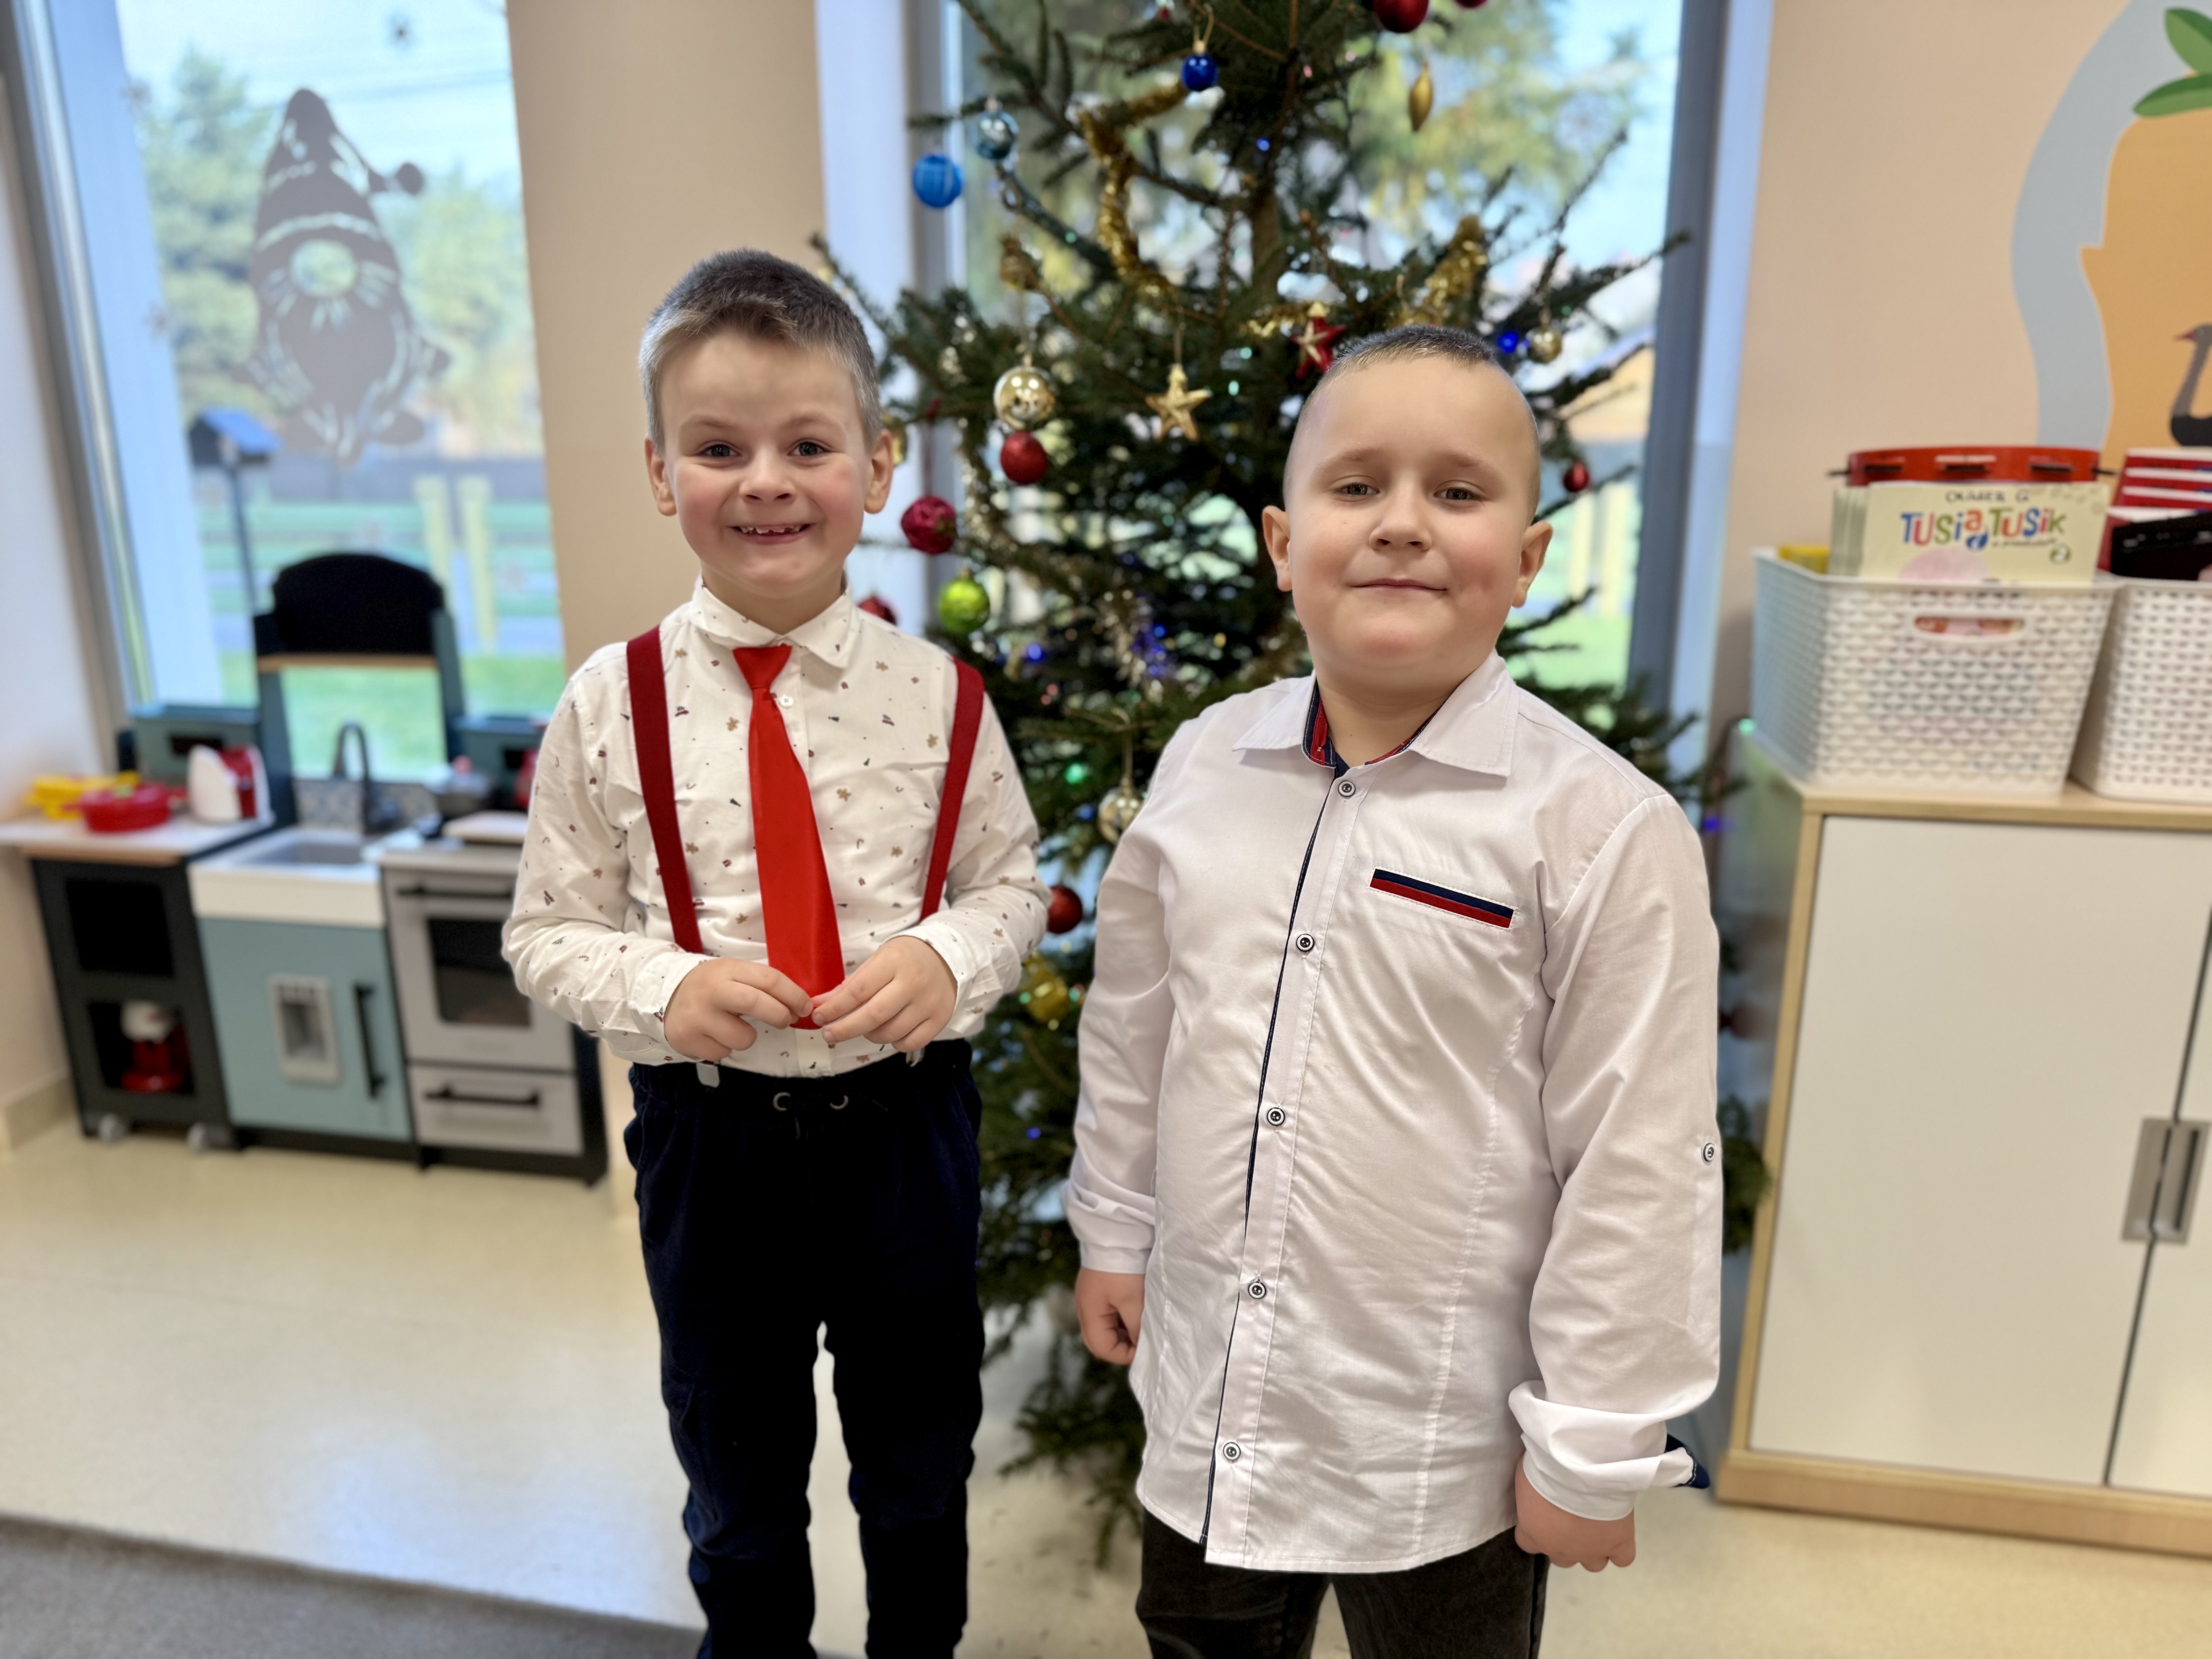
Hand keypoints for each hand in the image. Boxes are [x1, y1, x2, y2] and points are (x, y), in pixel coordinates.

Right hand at [664, 959, 811, 1059]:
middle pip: (755, 1003)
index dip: (793, 994)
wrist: (664, 997)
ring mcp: (697, 1017)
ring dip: (747, 1036)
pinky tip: (714, 1035)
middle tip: (786, 1020)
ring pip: (742, 1037)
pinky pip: (722, 1053)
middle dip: (780, 1015)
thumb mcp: (732, 974)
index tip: (805, 1007)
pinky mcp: (688, 1040)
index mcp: (727, 970)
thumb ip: (761, 985)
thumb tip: (798, 1005)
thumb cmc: (710, 987)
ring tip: (734, 1027)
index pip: (768, 979)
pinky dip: (725, 1047)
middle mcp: (711, 991)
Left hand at [811, 936, 956, 1050]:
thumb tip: (819, 1005)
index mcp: (894, 962)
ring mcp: (929, 1003)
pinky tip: (889, 1031)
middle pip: (873, 1016)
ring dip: (869, 1035)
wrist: (948, 956)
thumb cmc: (906, 958)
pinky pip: (910, 1043)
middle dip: (845, 1029)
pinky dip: (894, 1042)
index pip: (858, 991)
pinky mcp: (940, 1019)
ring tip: (864, 1027)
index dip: (834, 1008)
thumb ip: (849, 985)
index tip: (818, 1017)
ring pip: (890, 1033)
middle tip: (828, 1034)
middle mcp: (913, 983)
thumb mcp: (877, 961)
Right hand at [1075, 1268, 1145, 1364]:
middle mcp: (1085, 1308)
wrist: (1115, 1233)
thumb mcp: (1133, 1301)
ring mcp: (1090, 1298)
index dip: (1124, 1354)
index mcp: (1089, 1313)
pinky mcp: (1097, 1289)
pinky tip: (1134, 1311)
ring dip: (1122, 1331)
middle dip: (1121, 1345)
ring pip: (1104, 1327)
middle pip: (1099, 1340)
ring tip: (1140, 1324)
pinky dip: (1120, 1318)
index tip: (1144, 1347)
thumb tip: (1139, 1346)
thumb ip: (1135, 1328)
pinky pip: (1106, 1313)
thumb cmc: (1123, 1268)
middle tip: (1141, 1339)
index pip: (1102, 1348)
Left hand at [1513, 1459, 1635, 1570]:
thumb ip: (1530, 1499)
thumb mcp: (1525, 1481)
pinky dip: (1621, 1551)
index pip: (1529, 1544)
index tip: (1545, 1516)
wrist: (1580, 1468)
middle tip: (1571, 1517)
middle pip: (1562, 1558)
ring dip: (1593, 1549)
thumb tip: (1534, 1496)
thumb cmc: (1545, 1470)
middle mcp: (1562, 1550)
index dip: (1538, 1531)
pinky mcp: (1619, 1544)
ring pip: (1593, 1564)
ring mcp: (1592, 1550)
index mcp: (1535, 1534)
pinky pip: (1623, 1558)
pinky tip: (1618, 1534)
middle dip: (1566, 1542)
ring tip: (1596, 1525)